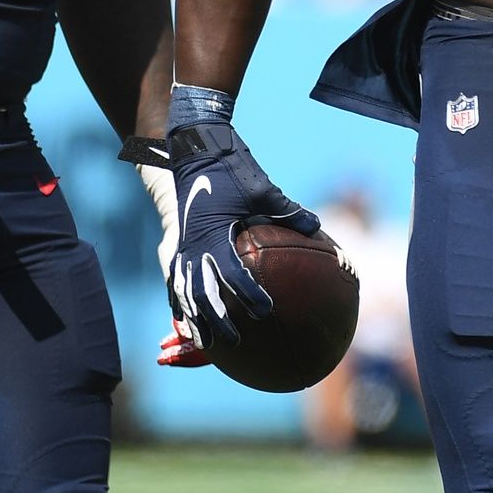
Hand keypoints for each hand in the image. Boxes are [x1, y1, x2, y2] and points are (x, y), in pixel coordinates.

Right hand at [165, 121, 319, 350]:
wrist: (193, 149)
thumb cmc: (230, 168)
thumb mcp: (261, 188)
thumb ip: (286, 210)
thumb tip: (316, 225)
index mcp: (213, 234)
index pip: (231, 272)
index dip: (247, 293)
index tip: (265, 311)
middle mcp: (193, 245)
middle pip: (200, 293)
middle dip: (216, 320)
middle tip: (236, 342)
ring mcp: (181, 246)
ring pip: (184, 291)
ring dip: (195, 319)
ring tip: (206, 344)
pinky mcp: (178, 244)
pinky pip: (177, 280)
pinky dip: (181, 301)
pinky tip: (187, 320)